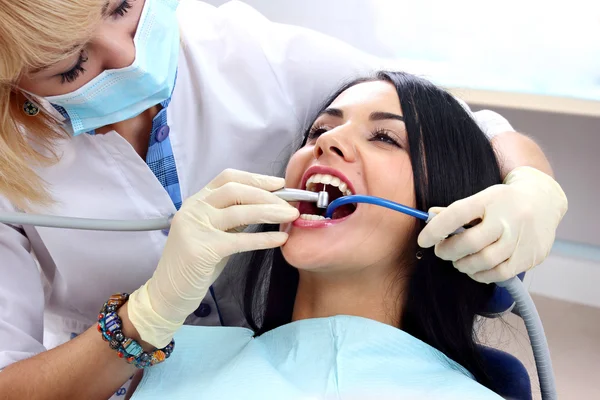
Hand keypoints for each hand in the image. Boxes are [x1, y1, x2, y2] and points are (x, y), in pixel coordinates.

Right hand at [128, 169, 298, 346]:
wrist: (167, 294)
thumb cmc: (194, 265)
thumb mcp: (211, 233)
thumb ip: (231, 218)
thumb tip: (265, 207)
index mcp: (195, 202)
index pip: (227, 178)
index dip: (256, 178)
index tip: (279, 184)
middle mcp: (193, 209)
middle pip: (236, 190)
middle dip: (267, 195)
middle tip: (290, 204)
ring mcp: (195, 228)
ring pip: (240, 212)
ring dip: (270, 212)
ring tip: (291, 216)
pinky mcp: (202, 250)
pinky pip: (240, 240)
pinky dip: (264, 239)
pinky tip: (280, 239)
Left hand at [418, 166, 567, 283]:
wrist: (544, 201)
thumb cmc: (502, 202)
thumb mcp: (481, 198)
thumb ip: (455, 211)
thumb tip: (430, 219)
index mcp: (490, 200)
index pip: (456, 215)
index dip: (436, 230)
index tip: (423, 240)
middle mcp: (507, 219)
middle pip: (470, 243)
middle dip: (449, 251)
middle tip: (442, 252)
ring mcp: (520, 239)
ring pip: (484, 261)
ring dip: (464, 265)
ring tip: (459, 261)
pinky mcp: (530, 256)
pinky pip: (500, 274)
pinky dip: (482, 275)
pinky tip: (475, 269)